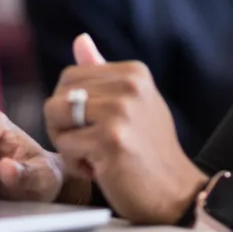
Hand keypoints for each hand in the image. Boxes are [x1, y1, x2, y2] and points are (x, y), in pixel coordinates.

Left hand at [45, 35, 207, 224]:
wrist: (176, 192)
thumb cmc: (149, 147)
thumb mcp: (133, 101)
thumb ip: (102, 72)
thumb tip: (80, 39)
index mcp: (133, 72)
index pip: (70, 76)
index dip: (69, 105)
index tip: (92, 126)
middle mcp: (129, 85)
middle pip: (59, 95)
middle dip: (63, 124)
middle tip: (89, 144)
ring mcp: (120, 112)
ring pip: (56, 117)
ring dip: (66, 143)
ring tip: (93, 155)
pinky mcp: (111, 141)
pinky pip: (65, 145)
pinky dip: (75, 164)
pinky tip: (100, 170)